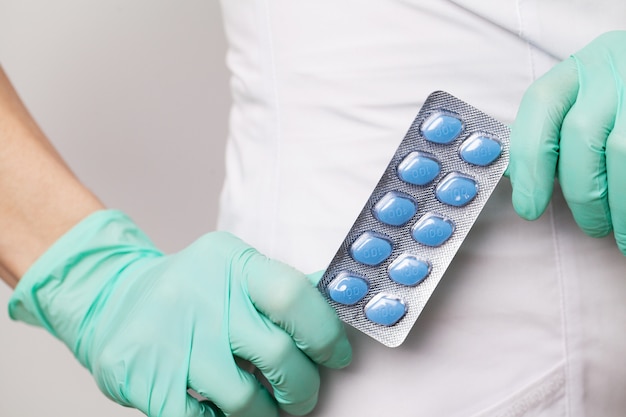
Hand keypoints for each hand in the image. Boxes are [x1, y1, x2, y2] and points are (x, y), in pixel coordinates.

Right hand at [8, 210, 350, 416]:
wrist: (112, 298)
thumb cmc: (191, 290)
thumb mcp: (234, 270)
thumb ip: (281, 287)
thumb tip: (338, 297)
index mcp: (232, 263)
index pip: (294, 296)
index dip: (325, 333)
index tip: (336, 356)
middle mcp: (202, 295)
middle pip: (277, 355)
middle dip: (302, 388)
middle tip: (301, 395)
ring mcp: (171, 337)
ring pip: (244, 399)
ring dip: (266, 413)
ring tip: (265, 407)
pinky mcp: (144, 375)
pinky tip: (223, 411)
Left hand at [509, 31, 625, 253]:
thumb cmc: (616, 99)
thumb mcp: (582, 101)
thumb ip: (548, 133)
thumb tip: (514, 174)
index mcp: (577, 69)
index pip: (540, 105)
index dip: (529, 161)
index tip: (528, 208)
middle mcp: (611, 66)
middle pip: (582, 134)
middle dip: (582, 193)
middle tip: (592, 227)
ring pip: (623, 150)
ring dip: (619, 203)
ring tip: (621, 231)